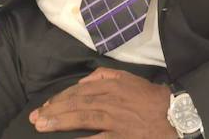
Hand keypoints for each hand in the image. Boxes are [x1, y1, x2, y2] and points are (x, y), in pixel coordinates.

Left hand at [29, 68, 177, 137]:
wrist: (172, 114)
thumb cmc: (149, 97)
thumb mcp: (128, 78)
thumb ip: (105, 75)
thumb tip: (85, 79)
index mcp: (112, 83)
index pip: (80, 89)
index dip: (61, 97)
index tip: (46, 105)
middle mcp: (110, 98)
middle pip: (77, 102)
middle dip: (54, 109)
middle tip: (36, 118)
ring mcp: (114, 118)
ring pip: (82, 117)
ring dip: (60, 121)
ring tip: (42, 126)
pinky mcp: (119, 136)